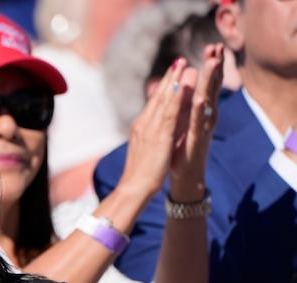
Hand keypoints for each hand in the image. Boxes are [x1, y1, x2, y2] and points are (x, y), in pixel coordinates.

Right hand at [119, 56, 190, 199]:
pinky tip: (182, 87)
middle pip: (159, 96)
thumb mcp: (146, 148)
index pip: (155, 102)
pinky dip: (175, 99)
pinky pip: (169, 114)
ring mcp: (151, 129)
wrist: (134, 187)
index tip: (173, 71)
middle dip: (170, 77)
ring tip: (184, 65)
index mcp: (142, 126)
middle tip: (180, 60)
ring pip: (164, 101)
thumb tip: (156, 127)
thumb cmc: (140, 173)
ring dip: (174, 81)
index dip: (165, 85)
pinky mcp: (159, 137)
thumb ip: (150, 135)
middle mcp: (144, 124)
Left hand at [169, 44, 223, 197]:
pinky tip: (200, 99)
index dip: (209, 66)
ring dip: (209, 83)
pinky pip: (196, 124)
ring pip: (206, 102)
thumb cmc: (181, 149)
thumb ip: (183, 104)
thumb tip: (181, 85)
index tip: (213, 46)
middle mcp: (204, 118)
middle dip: (212, 69)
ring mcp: (201, 129)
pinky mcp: (195, 142)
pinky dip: (198, 111)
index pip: (205, 84)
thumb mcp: (181, 123)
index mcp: (199, 112)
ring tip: (213, 64)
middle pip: (209, 88)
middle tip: (217, 48)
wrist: (183, 176)